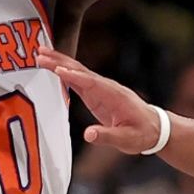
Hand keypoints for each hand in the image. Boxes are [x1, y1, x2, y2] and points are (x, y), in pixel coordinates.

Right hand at [41, 48, 165, 154]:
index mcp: (113, 95)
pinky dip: (65, 72)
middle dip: (60, 62)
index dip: (73, 76)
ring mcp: (101, 89)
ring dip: (59, 62)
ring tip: (41, 54)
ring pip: (77, 71)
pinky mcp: (96, 94)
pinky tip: (53, 68)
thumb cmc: (141, 133)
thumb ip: (107, 137)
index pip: (90, 83)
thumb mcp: (126, 139)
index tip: (57, 69)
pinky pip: (78, 79)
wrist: (153, 128)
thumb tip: (88, 134)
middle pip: (80, 71)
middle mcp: (106, 87)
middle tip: (40, 54)